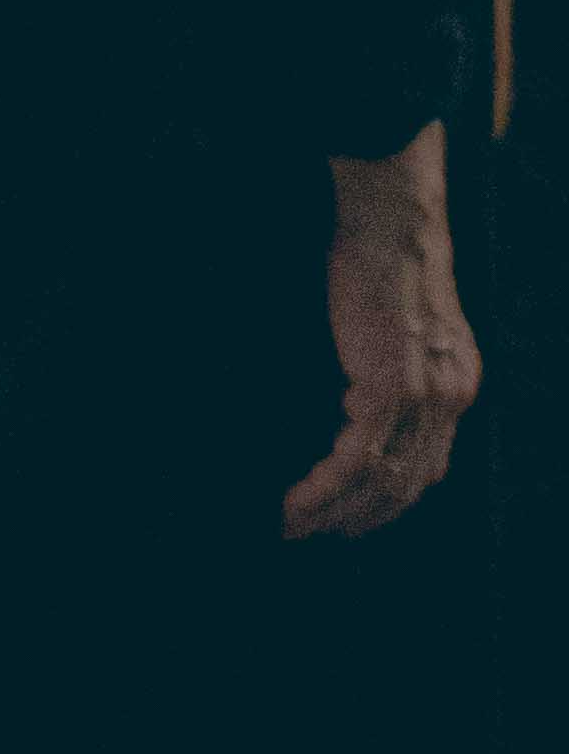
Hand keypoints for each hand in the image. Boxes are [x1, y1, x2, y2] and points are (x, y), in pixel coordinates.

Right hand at [284, 127, 479, 541]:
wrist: (393, 220)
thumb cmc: (385, 256)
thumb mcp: (406, 321)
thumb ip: (398, 364)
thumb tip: (358, 398)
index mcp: (458, 383)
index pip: (428, 464)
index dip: (390, 498)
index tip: (352, 517)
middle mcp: (451, 399)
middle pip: (408, 484)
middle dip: (361, 518)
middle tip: (317, 533)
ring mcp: (424, 399)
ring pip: (380, 481)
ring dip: (335, 511)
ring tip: (296, 524)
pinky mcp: (389, 390)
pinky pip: (355, 457)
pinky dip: (324, 486)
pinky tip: (297, 499)